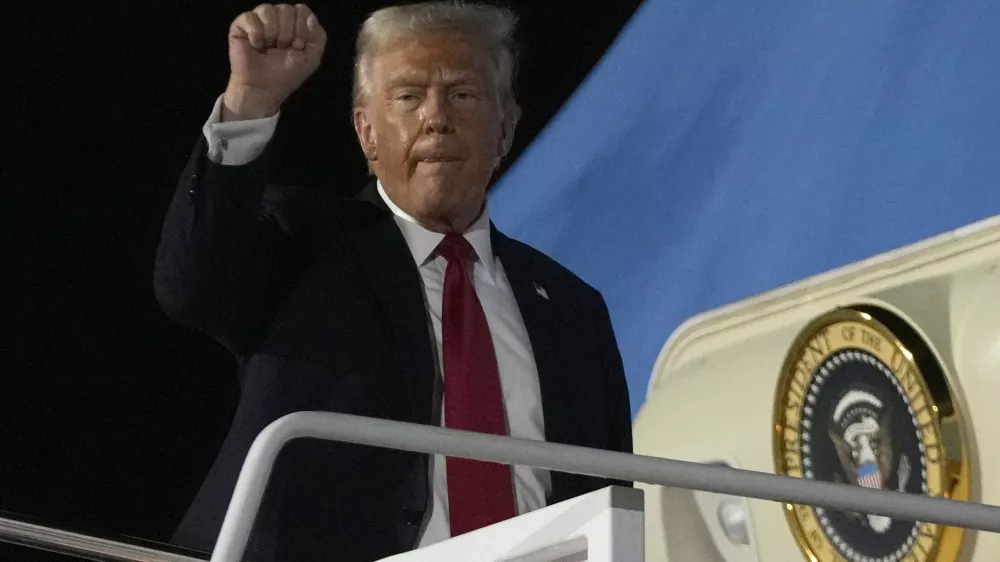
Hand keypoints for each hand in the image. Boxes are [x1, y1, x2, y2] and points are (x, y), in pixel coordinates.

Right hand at [222, 3, 326, 120]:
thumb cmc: (287, 75)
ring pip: (267, 9)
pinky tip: (256, 46)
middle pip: (286, 9)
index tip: (297, 46)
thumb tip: (311, 17)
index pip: (301, 10)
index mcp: (294, 24)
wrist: (264, 89)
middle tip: (281, 49)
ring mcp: (258, 21)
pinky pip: (249, 17)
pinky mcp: (240, 26)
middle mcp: (277, 19)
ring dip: (272, 33)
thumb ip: (318, 36)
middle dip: (287, 33)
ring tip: (269, 48)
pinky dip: (255, 34)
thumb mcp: (311, 57)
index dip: (301, 28)